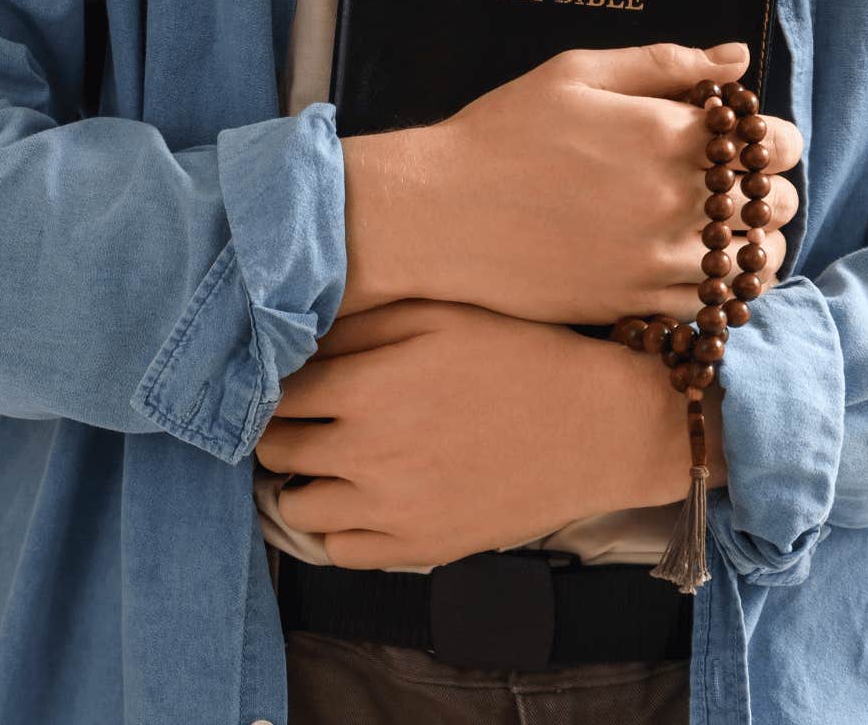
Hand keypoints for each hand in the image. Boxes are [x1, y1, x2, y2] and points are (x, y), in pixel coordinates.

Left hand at [255, 299, 724, 570]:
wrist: (595, 428)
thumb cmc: (517, 357)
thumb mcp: (435, 317)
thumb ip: (357, 326)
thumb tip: (294, 341)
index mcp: (369, 388)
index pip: (276, 394)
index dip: (271, 383)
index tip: (283, 379)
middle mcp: (367, 453)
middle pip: (277, 448)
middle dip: (277, 429)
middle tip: (298, 418)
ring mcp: (391, 509)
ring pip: (296, 505)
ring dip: (298, 481)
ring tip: (321, 461)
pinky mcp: (418, 547)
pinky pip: (339, 550)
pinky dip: (334, 526)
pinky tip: (356, 499)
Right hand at [340, 42, 802, 324]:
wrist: (438, 212)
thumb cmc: (500, 132)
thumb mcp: (577, 73)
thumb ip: (665, 63)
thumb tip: (738, 60)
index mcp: (668, 134)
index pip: (776, 145)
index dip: (777, 141)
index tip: (754, 142)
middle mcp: (674, 202)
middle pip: (777, 207)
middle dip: (769, 192)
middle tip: (737, 188)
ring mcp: (656, 260)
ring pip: (755, 266)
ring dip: (755, 247)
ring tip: (724, 232)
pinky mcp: (633, 303)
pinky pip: (711, 306)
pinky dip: (721, 290)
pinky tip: (696, 269)